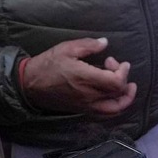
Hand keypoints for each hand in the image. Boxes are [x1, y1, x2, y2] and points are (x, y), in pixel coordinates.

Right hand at [20, 37, 136, 116]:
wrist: (30, 84)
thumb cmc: (48, 64)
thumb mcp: (67, 48)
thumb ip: (89, 45)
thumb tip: (105, 43)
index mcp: (85, 78)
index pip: (116, 83)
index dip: (123, 72)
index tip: (118, 62)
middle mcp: (88, 95)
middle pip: (118, 95)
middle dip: (123, 79)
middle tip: (114, 66)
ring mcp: (85, 106)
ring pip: (114, 110)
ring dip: (125, 99)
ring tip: (128, 88)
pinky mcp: (82, 110)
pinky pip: (104, 114)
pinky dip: (114, 107)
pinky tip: (114, 97)